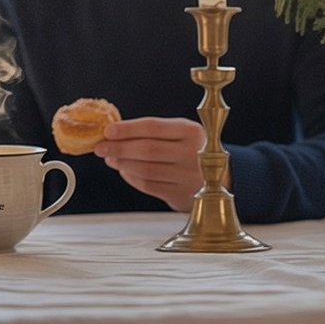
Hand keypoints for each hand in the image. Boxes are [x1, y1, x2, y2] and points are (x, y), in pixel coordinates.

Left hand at [93, 117, 225, 211]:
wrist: (224, 177)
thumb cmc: (193, 150)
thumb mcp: (181, 133)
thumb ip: (154, 131)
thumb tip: (114, 132)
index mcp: (191, 132)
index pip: (153, 127)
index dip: (127, 129)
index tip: (108, 130)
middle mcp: (193, 154)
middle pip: (147, 150)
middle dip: (119, 148)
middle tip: (100, 147)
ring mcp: (188, 177)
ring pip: (146, 170)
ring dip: (122, 164)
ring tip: (110, 158)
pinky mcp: (181, 195)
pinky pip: (149, 186)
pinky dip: (132, 178)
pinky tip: (124, 171)